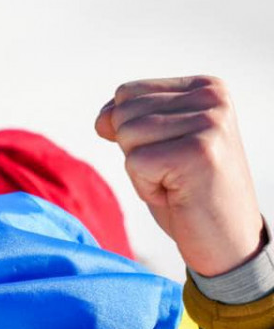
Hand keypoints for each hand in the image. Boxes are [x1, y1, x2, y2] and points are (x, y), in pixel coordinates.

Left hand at [95, 75, 263, 276]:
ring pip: (126, 137)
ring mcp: (209, 124)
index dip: (131, 131)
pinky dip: (145, 188)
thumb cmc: (187, 193)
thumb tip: (102, 118)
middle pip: (123, 113)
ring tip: (176, 183)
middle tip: (173, 173)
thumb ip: (129, 118)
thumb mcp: (156, 144)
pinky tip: (178, 195)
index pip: (126, 93)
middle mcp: (213, 98)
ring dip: (141, 171)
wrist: (227, 241)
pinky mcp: (197, 153)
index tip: (170, 154)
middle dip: (136, 152)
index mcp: (206, 87)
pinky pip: (134, 163)